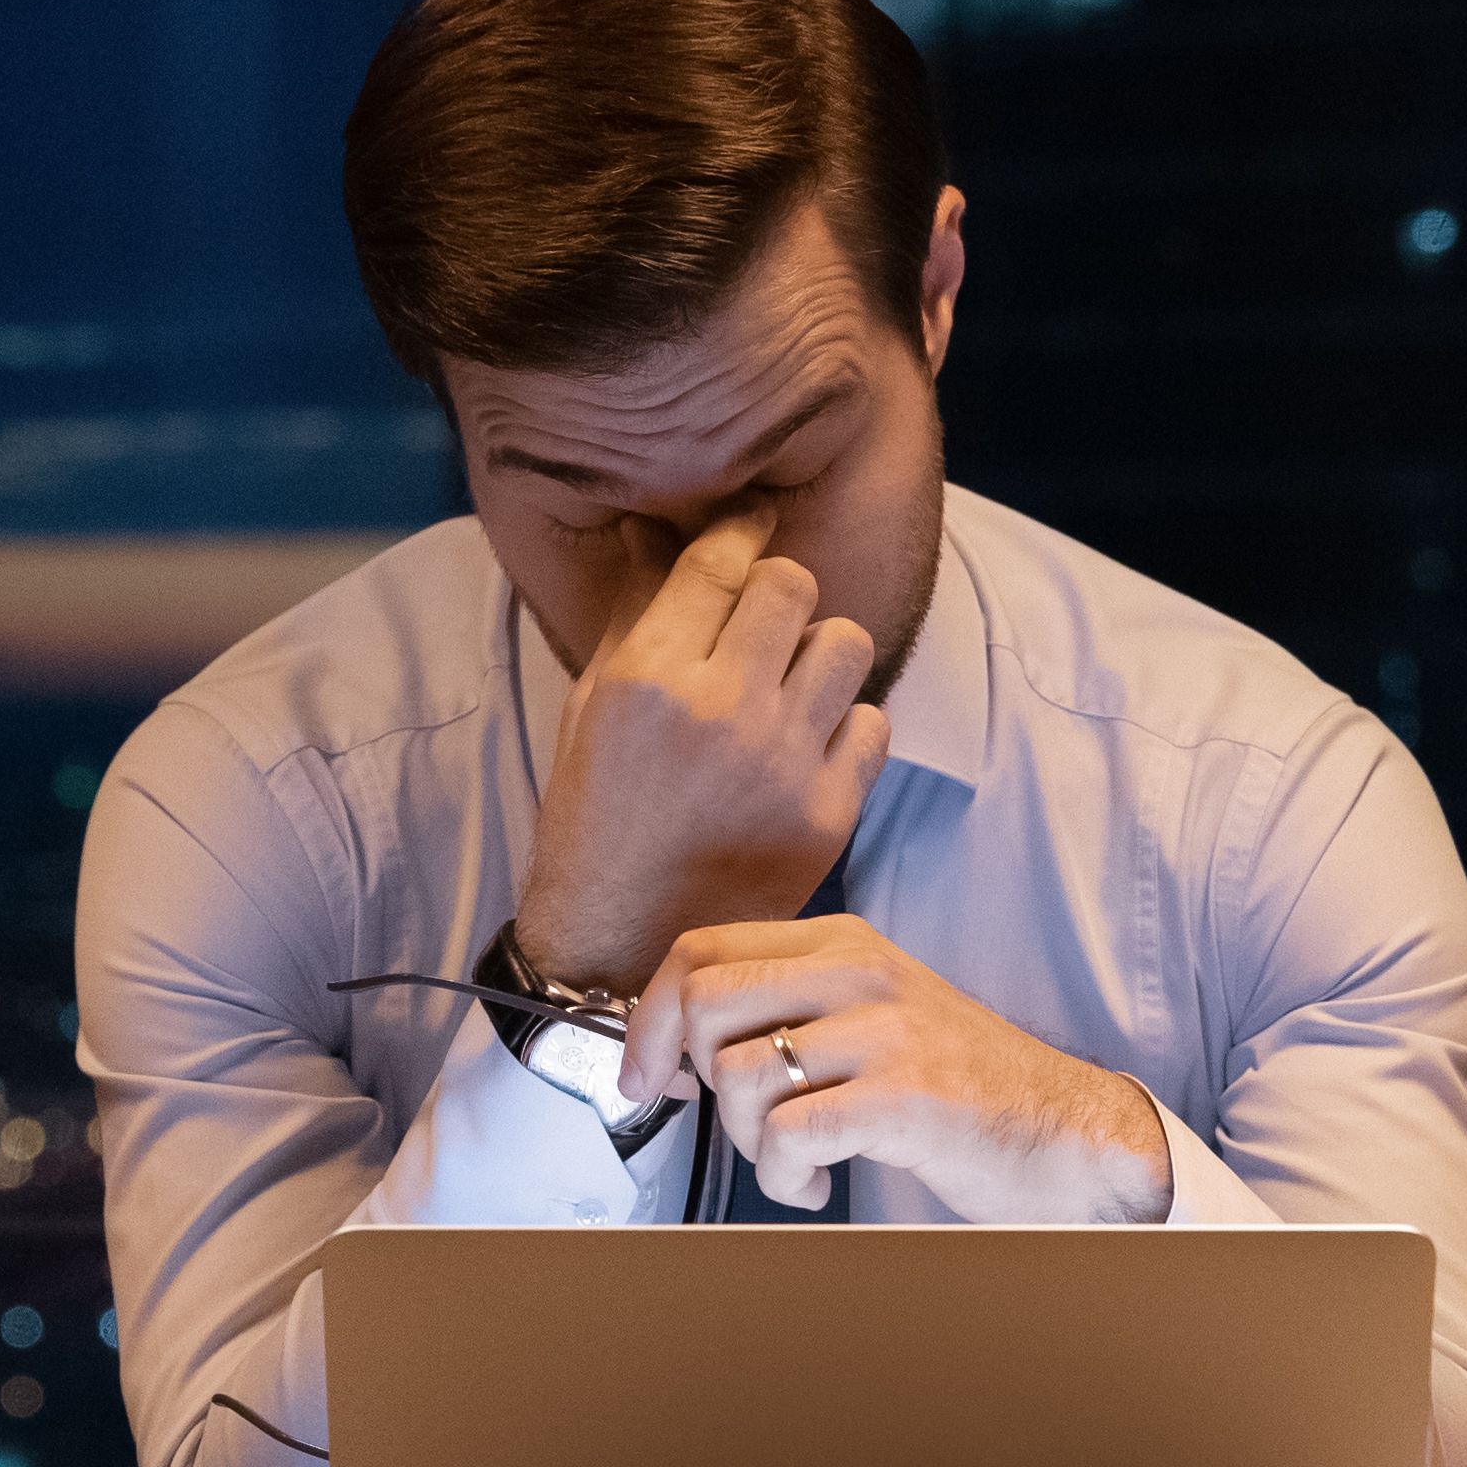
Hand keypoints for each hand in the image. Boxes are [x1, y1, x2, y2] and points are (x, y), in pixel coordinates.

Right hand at [516, 503, 890, 993]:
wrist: (620, 945)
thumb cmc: (595, 820)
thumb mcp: (591, 709)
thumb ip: (633, 616)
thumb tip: (654, 533)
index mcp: (651, 678)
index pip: (718, 563)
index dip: (741, 528)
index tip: (752, 521)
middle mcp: (722, 709)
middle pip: (791, 586)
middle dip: (778, 592)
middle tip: (763, 623)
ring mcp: (782, 762)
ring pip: (846, 644)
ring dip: (820, 652)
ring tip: (790, 686)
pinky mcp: (827, 813)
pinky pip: (875, 723)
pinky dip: (848, 726)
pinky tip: (810, 746)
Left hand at [618, 914, 1169, 1223]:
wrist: (1067, 1131)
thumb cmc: (960, 1086)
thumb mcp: (869, 1017)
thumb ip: (784, 1012)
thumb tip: (671, 1047)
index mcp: (843, 942)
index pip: (702, 948)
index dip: (649, 1016)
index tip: (644, 1072)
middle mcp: (861, 969)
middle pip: (705, 1001)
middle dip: (693, 1078)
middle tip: (734, 1123)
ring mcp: (886, 1028)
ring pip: (740, 1076)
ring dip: (751, 1144)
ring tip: (796, 1161)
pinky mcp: (905, 1094)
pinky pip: (789, 1135)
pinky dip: (785, 1178)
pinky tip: (817, 1186)